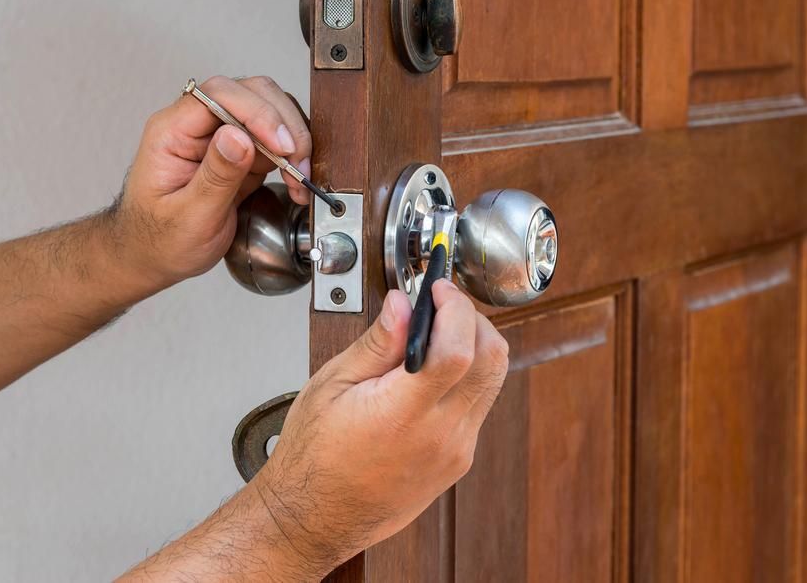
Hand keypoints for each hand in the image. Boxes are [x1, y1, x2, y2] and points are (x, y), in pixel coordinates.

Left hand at [114, 75, 311, 287]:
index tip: (280, 144)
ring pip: (268, 112)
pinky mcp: (240, 153)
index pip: (219, 94)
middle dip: (282, 124)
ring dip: (292, 140)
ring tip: (299, 177)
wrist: (156, 257)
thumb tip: (239, 136)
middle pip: (250, 93)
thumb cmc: (160, 240)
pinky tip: (295, 181)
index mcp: (172, 132)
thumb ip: (215, 176)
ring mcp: (220, 137)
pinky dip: (291, 157)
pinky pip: (273, 140)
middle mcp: (197, 126)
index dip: (257, 112)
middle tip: (297, 163)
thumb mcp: (188, 216)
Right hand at [250, 282, 509, 572]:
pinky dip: (469, 375)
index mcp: (402, 414)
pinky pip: (480, 406)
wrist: (315, 519)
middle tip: (442, 302)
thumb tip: (403, 304)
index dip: (456, 308)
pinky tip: (434, 369)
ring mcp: (455, 452)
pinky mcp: (458, 461)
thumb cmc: (313, 458)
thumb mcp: (331, 386)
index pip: (458, 350)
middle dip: (473, 318)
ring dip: (476, 345)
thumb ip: (376, 343)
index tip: (438, 288)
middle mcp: (440, 436)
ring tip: (437, 331)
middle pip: (492, 360)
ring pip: (493, 381)